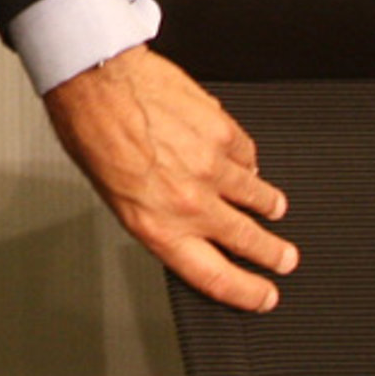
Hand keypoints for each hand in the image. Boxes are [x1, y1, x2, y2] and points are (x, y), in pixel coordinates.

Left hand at [43, 45, 296, 311]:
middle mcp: (190, 202)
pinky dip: (248, 162)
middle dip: (273, 254)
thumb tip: (181, 229)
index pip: (217, 277)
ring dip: (268, 205)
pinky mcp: (222, 131)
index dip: (247, 293)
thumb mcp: (112, 194)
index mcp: (158, 225)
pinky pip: (248, 155)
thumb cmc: (90, 132)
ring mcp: (212, 166)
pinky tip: (243, 161)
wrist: (94, 79)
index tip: (263, 296)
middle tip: (284, 258)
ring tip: (272, 207)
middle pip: (249, 241)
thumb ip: (156, 218)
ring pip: (257, 197)